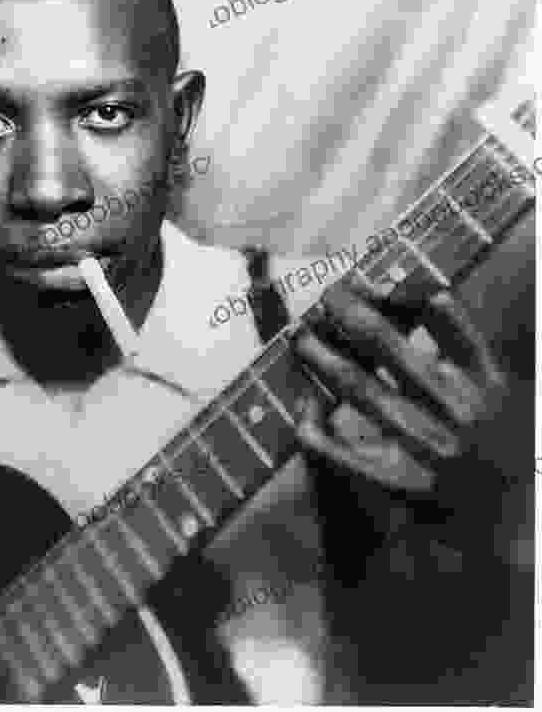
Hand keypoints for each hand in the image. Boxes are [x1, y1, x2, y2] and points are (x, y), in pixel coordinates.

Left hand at [292, 278, 508, 503]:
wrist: (505, 520)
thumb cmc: (494, 439)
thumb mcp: (494, 386)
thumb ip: (457, 339)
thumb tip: (402, 288)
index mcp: (484, 379)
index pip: (440, 313)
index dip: (399, 291)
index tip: (370, 283)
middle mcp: (455, 409)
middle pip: (387, 344)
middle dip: (348, 312)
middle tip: (326, 294)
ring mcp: (425, 446)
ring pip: (357, 387)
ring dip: (321, 356)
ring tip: (299, 335)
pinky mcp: (398, 482)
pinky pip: (342, 451)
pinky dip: (316, 426)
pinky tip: (302, 405)